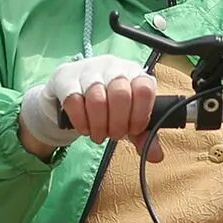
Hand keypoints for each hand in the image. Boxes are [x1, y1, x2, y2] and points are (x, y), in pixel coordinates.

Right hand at [19, 55, 161, 158]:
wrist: (73, 93)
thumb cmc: (108, 107)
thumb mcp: (129, 120)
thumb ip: (144, 136)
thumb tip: (156, 155)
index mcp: (135, 74)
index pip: (145, 89)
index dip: (140, 115)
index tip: (134, 129)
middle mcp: (113, 67)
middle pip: (121, 94)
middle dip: (118, 123)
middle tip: (114, 134)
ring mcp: (88, 70)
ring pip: (97, 98)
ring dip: (99, 125)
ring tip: (99, 134)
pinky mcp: (66, 78)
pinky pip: (74, 101)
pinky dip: (81, 122)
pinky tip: (84, 128)